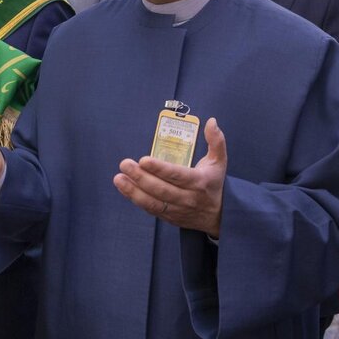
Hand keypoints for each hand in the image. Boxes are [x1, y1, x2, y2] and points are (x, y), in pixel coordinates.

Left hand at [113, 118, 225, 238]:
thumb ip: (216, 141)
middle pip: (161, 189)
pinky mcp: (168, 217)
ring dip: (133, 191)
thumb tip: (211, 121)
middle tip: (125, 164)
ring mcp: (177, 210)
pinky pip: (150, 209)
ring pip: (153, 202)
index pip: (177, 175)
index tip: (143, 160)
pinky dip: (135, 199)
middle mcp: (188, 198)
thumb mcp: (219, 162)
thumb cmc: (214, 183)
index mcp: (199, 182)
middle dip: (140, 177)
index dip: (160, 169)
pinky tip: (124, 188)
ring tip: (118, 178)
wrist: (218, 217)